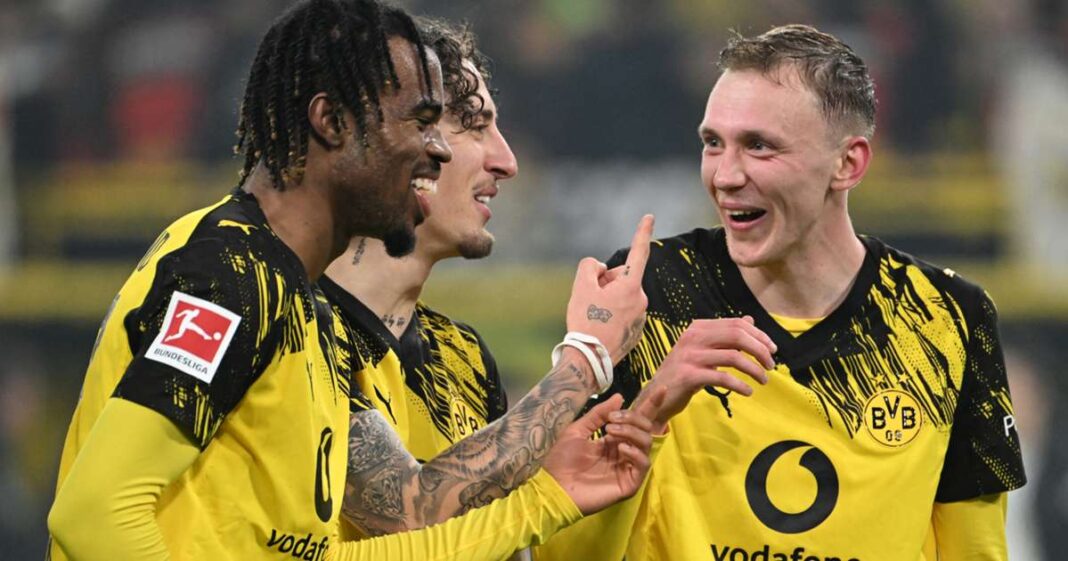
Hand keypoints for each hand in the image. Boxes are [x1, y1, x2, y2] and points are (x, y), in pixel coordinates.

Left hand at [542, 391, 663, 514]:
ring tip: (610, 432)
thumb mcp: (578, 430)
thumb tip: (620, 396)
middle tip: (611, 420)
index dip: (650, 405)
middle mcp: (623, 453)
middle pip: (644, 429)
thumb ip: (598, 414)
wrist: (553, 486)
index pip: (637, 422)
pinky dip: (634, 452)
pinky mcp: (629, 483)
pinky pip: (643, 464)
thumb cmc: (561, 460)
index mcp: (613, 440)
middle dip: (632, 418)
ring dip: (631, 431)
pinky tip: (620, 448)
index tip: (662, 389)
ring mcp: (627, 468)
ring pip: (646, 443)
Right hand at [566, 215, 653, 364]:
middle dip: (606, 283)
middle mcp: (641, 300)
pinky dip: (612, 316)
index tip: (650, 217)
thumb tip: (600, 269)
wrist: (590, 360)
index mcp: (631, 286)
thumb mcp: (580, 287)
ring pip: (621, 297)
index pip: (638, 252)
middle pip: (622, 279)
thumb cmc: (585, 321)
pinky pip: (623, 314)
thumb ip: (590, 267)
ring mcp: (641, 317)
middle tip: (591, 300)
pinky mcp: (636, 332)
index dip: (642, 232)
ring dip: (608, 300)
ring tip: (594, 317)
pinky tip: (601, 328)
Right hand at [631, 316, 775, 433]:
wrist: (656, 396)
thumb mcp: (704, 350)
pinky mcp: (688, 376)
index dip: (759, 335)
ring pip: (733, 357)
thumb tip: (750, 320)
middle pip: (737, 335)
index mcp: (698, 328)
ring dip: (754, 369)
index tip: (772, 350)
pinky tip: (748, 392)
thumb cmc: (683, 373)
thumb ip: (725, 336)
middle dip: (760, 350)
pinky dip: (740, 385)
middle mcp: (693, 337)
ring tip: (763, 380)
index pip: (736, 324)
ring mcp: (689, 356)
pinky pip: (722, 378)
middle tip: (771, 365)